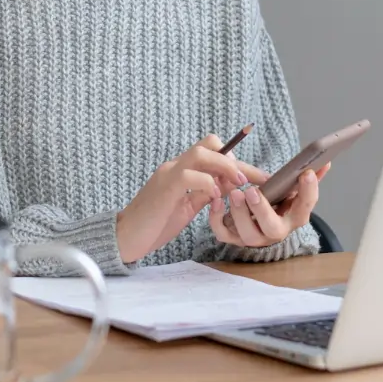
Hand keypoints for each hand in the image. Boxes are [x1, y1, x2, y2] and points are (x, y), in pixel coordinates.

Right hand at [117, 135, 267, 263]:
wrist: (125, 238)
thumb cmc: (154, 225)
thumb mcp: (186, 207)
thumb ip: (203, 194)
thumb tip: (226, 187)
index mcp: (180, 170)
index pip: (212, 152)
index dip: (236, 160)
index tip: (257, 176)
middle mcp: (174, 166)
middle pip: (210, 144)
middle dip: (235, 159)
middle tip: (251, 180)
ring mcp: (168, 174)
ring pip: (201, 153)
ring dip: (225, 166)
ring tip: (238, 184)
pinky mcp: (164, 188)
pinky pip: (190, 175)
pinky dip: (208, 183)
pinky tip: (215, 198)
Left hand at [211, 162, 330, 250]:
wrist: (260, 225)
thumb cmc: (278, 203)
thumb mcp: (294, 192)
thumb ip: (309, 179)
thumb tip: (325, 162)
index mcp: (294, 218)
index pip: (305, 208)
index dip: (309, 192)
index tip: (306, 173)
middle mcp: (275, 231)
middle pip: (272, 228)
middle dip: (262, 210)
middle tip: (251, 190)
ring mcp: (254, 237)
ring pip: (247, 234)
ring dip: (239, 214)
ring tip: (234, 193)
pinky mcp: (234, 238)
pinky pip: (223, 234)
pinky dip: (217, 220)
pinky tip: (216, 202)